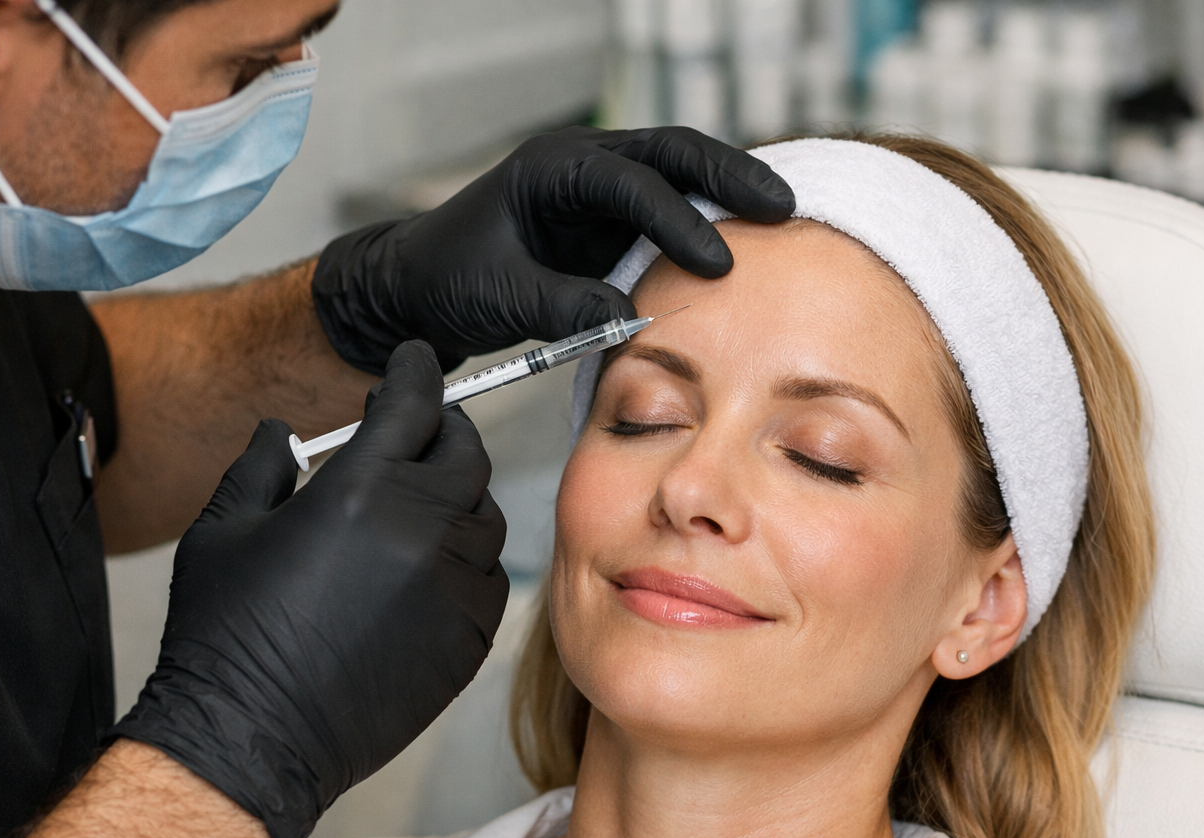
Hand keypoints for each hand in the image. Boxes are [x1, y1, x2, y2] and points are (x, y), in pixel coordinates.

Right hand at [109, 341, 508, 837]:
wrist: (253, 738)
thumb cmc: (224, 636)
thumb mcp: (222, 531)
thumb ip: (261, 465)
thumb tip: (283, 429)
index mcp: (359, 491)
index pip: (413, 402)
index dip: (415, 372)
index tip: (413, 362)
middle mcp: (421, 531)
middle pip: (464, 451)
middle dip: (443, 429)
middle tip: (419, 432)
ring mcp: (452, 587)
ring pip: (485, 514)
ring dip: (459, 496)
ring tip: (421, 504)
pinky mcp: (468, 638)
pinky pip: (490, 577)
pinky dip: (469, 559)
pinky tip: (432, 566)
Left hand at [313, 125, 796, 373]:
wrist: (420, 286)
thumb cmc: (448, 280)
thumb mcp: (500, 296)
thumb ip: (562, 306)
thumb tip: (627, 320)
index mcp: (553, 168)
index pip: (630, 181)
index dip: (677, 219)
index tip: (715, 262)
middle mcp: (585, 166)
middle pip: (672, 151)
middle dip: (729, 175)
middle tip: (782, 206)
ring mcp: (602, 193)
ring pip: (680, 174)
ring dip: (729, 194)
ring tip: (783, 217)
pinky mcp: (613, 225)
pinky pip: (671, 214)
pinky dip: (709, 224)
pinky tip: (747, 245)